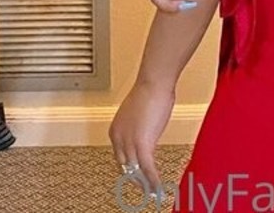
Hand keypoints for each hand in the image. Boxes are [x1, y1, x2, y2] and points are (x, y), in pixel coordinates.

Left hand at [109, 78, 174, 201]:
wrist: (154, 82)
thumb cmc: (150, 91)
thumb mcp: (139, 114)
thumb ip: (139, 129)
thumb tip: (147, 136)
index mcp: (115, 130)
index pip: (120, 157)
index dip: (129, 169)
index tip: (137, 175)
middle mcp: (118, 138)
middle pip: (125, 167)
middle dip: (135, 180)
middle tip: (144, 188)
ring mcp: (129, 142)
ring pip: (135, 171)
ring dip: (145, 183)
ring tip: (152, 191)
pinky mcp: (142, 145)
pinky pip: (147, 169)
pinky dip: (153, 180)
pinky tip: (158, 187)